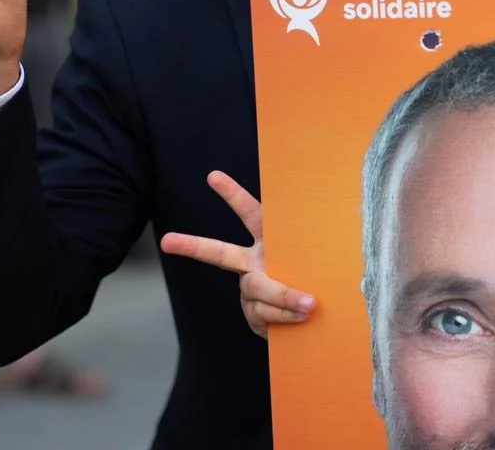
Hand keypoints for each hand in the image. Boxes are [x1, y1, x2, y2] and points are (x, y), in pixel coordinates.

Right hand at [159, 171, 316, 338]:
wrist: (323, 317)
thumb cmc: (328, 278)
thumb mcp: (325, 259)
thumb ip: (322, 253)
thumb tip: (321, 257)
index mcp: (271, 241)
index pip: (250, 213)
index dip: (232, 195)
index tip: (213, 176)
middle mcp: (255, 263)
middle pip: (220, 254)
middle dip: (192, 245)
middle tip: (166, 241)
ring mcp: (251, 290)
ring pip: (256, 290)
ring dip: (282, 297)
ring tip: (309, 304)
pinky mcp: (255, 315)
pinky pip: (264, 315)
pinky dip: (284, 317)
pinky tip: (301, 319)